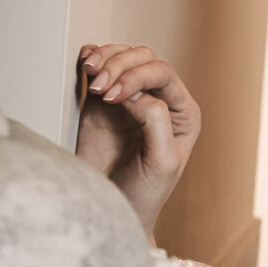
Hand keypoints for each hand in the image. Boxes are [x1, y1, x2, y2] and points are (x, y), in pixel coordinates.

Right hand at [74, 43, 199, 236]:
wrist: (110, 209)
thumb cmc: (144, 193)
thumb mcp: (162, 161)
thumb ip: (156, 121)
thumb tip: (134, 92)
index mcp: (182, 113)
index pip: (162, 74)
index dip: (137, 76)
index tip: (114, 95)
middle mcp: (159, 101)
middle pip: (142, 60)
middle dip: (119, 67)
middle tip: (100, 89)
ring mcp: (130, 99)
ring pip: (122, 57)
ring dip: (105, 59)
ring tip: (90, 73)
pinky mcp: (102, 102)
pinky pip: (100, 68)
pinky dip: (92, 60)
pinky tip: (85, 66)